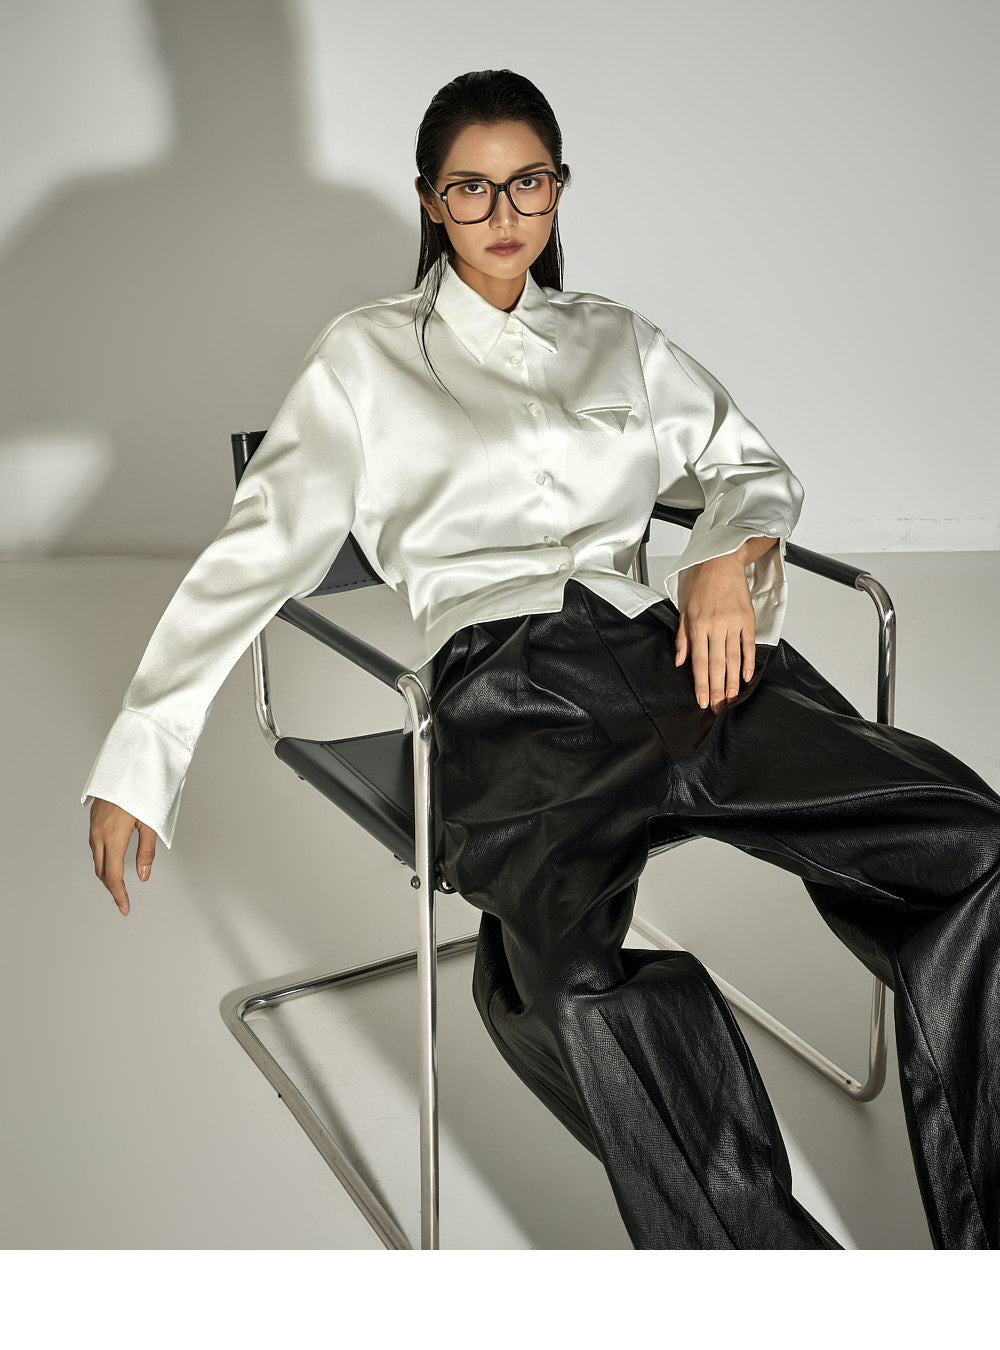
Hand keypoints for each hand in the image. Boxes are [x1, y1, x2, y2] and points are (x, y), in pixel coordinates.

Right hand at [89, 798, 156, 915]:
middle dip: (111, 887)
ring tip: (118, 883)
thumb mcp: (150, 823)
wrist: (128, 765)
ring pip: (96, 858)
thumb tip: (143, 876)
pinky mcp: (94, 818)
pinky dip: (102, 858)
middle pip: (101, 870)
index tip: (125, 908)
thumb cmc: (142, 790)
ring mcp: (94, 825)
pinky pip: (94, 845)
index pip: (113, 876)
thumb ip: (147, 851)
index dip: (119, 895)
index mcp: (112, 838)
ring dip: (106, 873)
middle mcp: (99, 834)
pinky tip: (110, 859)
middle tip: (122, 900)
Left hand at [674, 552, 756, 713]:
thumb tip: (680, 662)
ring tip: (732, 699)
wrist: (721, 563)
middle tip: (719, 708)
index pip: (699, 661)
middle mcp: (715, 625)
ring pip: (733, 658)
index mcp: (698, 625)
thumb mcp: (685, 610)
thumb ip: (683, 638)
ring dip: (733, 681)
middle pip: (716, 664)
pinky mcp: (747, 619)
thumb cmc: (701, 586)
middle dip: (717, 689)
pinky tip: (746, 677)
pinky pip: (748, 645)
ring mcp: (733, 622)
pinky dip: (748, 662)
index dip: (701, 683)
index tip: (703, 701)